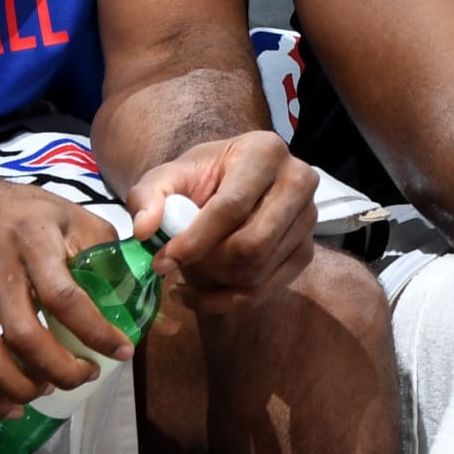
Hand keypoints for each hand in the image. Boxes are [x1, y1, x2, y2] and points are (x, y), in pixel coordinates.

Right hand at [0, 174, 123, 419]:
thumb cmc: (25, 213)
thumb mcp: (70, 214)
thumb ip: (105, 246)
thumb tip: (144, 283)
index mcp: (34, 244)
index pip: (64, 297)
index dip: (95, 330)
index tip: (122, 350)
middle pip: (26, 335)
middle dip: (62, 368)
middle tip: (88, 374)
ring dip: (23, 385)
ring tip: (51, 388)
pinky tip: (13, 407)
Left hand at [125, 130, 317, 310]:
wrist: (230, 184)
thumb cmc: (201, 177)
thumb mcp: (168, 177)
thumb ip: (148, 196)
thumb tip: (144, 230)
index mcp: (265, 151)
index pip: (232, 206)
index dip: (195, 239)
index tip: (162, 260)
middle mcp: (298, 181)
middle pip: (251, 244)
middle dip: (206, 263)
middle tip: (176, 264)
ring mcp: (308, 219)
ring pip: (258, 271)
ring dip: (214, 282)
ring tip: (187, 270)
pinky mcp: (306, 251)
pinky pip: (265, 291)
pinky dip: (225, 301)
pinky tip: (198, 292)